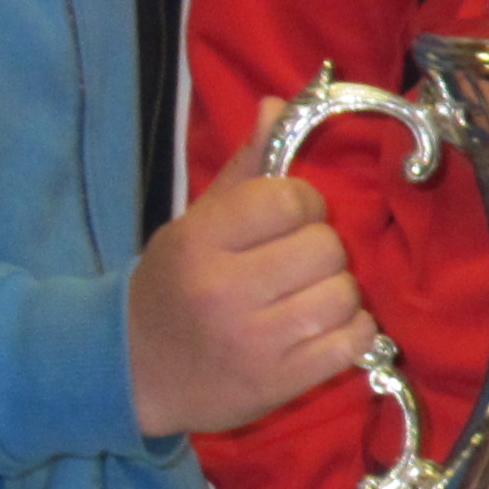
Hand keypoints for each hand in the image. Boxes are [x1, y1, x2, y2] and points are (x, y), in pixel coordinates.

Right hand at [130, 106, 371, 440]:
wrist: (134, 373)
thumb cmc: (174, 288)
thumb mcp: (195, 224)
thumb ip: (244, 169)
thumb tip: (279, 106)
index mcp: (200, 242)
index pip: (289, 199)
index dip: (304, 204)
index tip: (290, 220)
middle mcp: (224, 290)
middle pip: (325, 247)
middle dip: (320, 251)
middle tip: (295, 267)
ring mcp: (254, 340)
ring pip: (344, 293)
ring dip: (337, 294)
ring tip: (304, 301)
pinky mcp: (280, 382)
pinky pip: (355, 341)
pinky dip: (351, 333)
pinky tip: (322, 332)